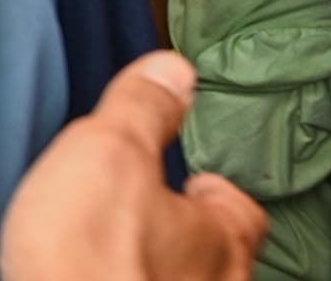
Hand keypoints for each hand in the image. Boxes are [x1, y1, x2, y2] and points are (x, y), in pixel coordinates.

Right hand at [0, 52, 267, 280]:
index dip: (216, 192)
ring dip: (158, 276)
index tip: (192, 179)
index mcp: (218, 238)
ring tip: (117, 263)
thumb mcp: (108, 152)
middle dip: (188, 243)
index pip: (242, 210)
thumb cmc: (89, 257)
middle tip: (148, 222)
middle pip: (218, 260)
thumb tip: (177, 70)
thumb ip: (143, 109)